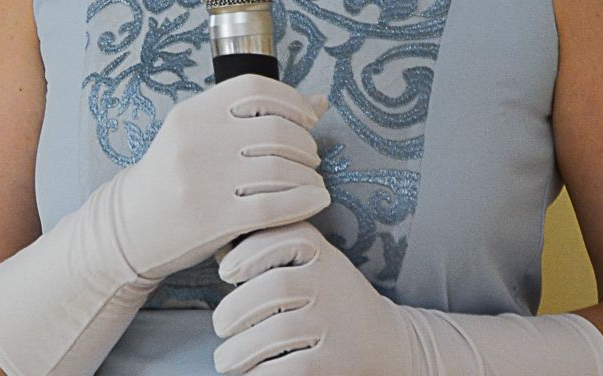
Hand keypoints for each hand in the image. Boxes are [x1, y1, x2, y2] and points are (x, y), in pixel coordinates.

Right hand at [109, 74, 329, 280]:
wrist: (131, 225)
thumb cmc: (172, 176)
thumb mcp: (198, 135)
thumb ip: (252, 117)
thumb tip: (320, 102)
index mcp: (192, 112)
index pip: (255, 88)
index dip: (292, 100)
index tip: (307, 118)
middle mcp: (197, 140)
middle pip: (276, 130)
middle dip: (306, 144)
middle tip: (310, 157)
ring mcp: (204, 180)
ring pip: (280, 169)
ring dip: (309, 175)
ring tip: (311, 182)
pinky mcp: (213, 219)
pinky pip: (274, 206)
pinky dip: (305, 201)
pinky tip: (314, 201)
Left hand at [210, 221, 414, 374]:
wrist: (387, 340)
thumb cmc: (326, 294)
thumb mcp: (308, 262)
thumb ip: (266, 250)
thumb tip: (216, 246)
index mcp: (320, 251)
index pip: (282, 240)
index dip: (248, 253)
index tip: (224, 272)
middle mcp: (331, 282)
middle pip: (274, 288)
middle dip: (235, 308)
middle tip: (219, 326)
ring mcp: (338, 321)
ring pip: (279, 331)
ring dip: (241, 349)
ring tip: (224, 360)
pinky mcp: (340, 359)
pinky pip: (293, 366)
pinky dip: (263, 372)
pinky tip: (251, 373)